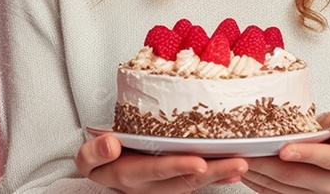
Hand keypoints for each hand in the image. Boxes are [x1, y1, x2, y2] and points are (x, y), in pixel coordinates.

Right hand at [76, 133, 248, 193]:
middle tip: (236, 163)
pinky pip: (199, 183)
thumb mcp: (88, 157)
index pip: (154, 171)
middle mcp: (149, 185)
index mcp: (128, 175)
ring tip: (241, 163)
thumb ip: (94, 153)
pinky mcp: (175, 184)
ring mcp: (164, 186)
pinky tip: (234, 170)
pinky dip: (219, 176)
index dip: (177, 167)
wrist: (106, 169)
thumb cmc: (102, 159)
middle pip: (184, 181)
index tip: (198, 162)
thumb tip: (109, 144)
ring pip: (196, 183)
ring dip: (220, 174)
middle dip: (213, 173)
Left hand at [241, 112, 329, 193]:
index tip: (285, 149)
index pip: (329, 159)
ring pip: (282, 186)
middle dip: (269, 163)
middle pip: (297, 176)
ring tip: (241, 157)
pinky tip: (248, 169)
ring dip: (259, 172)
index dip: (306, 154)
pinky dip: (259, 181)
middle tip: (248, 151)